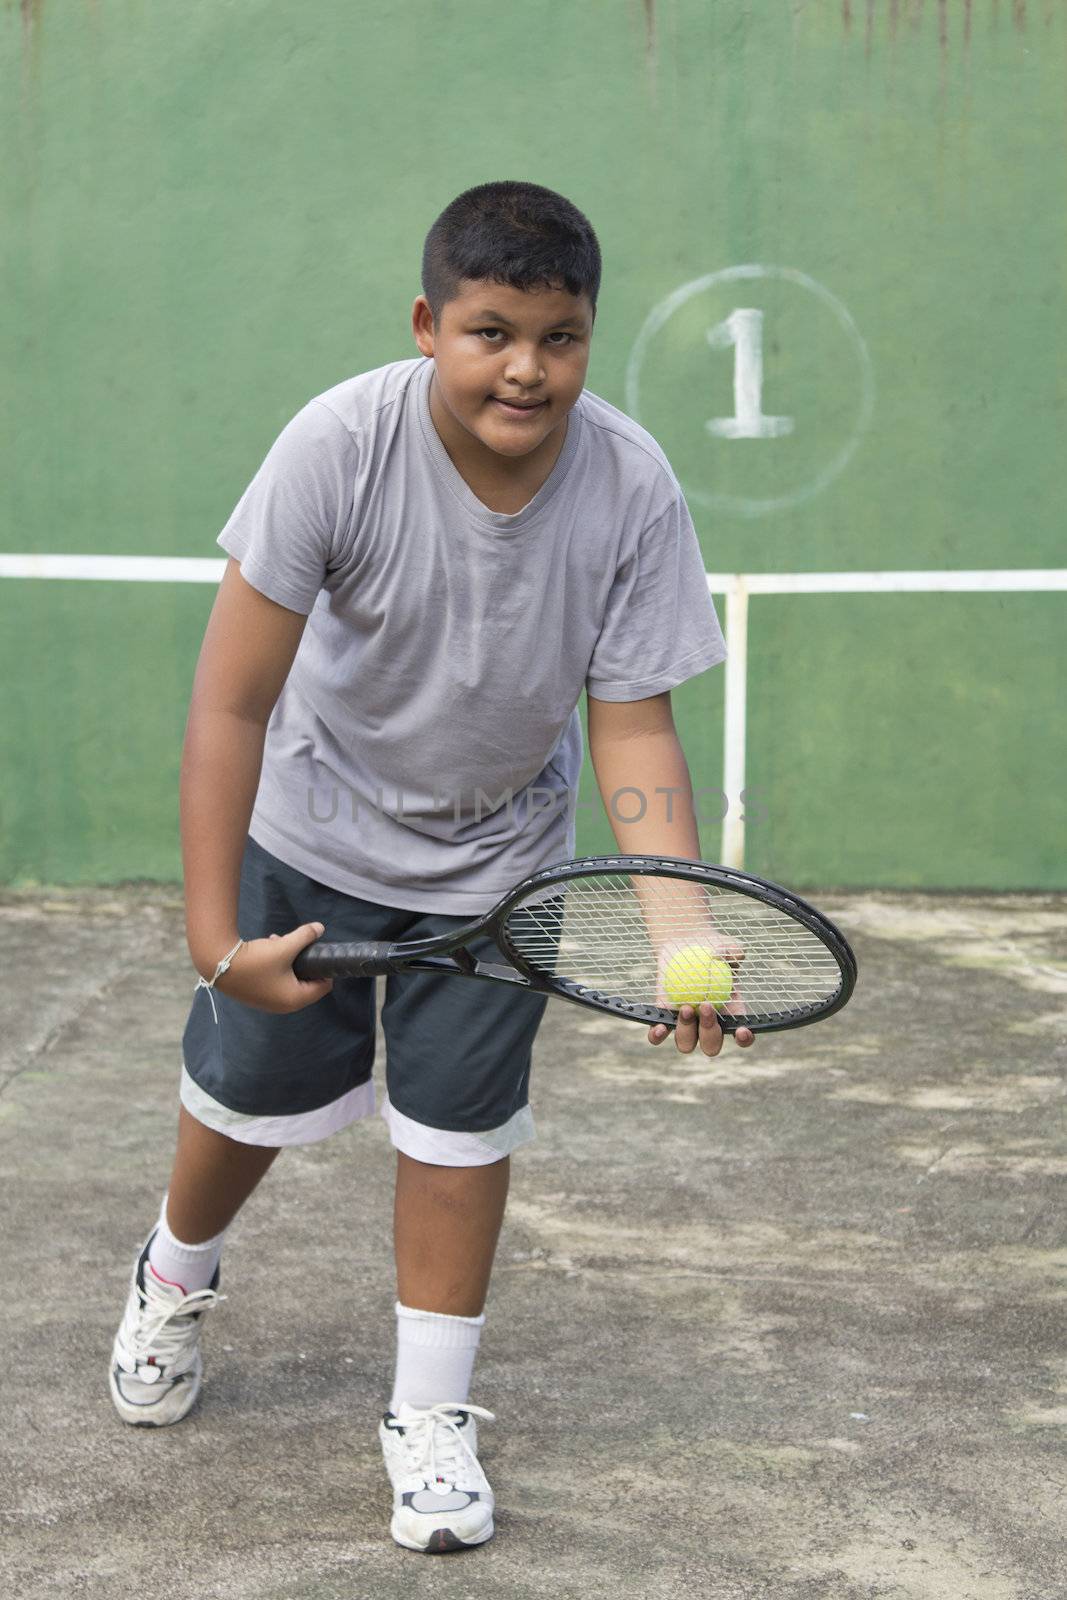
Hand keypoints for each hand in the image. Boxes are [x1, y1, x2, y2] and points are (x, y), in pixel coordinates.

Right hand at [206, 923, 333, 1013]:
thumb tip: (320, 928)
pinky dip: (277, 967)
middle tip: (297, 947)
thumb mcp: (285, 946)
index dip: (324, 969)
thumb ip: (305, 936)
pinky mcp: (258, 997)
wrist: (217, 964)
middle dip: (304, 962)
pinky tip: (268, 949)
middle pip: (307, 984)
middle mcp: (284, 1006)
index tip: (317, 952)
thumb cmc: (256, 959)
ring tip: (279, 942)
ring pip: (290, 980)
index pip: (323, 987)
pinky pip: (277, 982)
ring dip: (289, 961)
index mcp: (295, 999)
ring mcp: (269, 1003)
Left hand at [647, 936, 755, 1055]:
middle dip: (710, 1032)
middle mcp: (709, 1026)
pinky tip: (659, 1027)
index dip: (744, 1039)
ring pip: (686, 1043)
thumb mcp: (726, 946)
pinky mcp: (664, 1018)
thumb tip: (728, 955)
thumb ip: (733, 950)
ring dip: (686, 1031)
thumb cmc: (712, 947)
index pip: (741, 1035)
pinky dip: (658, 1035)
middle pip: (711, 1045)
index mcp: (730, 1014)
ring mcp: (686, 1025)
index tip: (742, 1030)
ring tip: (685, 1008)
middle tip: (706, 1006)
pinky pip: (659, 1034)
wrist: (685, 944)